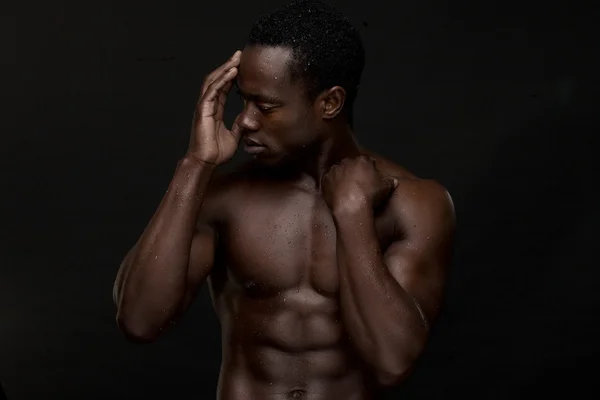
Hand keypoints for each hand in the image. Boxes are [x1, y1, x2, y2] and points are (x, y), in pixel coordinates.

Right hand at [188, 51, 241, 165]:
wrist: (206, 162)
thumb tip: (248, 117)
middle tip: (239, 54)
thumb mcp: (235, 135)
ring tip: (236, 59)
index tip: (241, 65)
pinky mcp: (202, 110)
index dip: (232, 75)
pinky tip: (232, 72)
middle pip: (217, 79)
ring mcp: (204, 106)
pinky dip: (222, 80)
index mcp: (215, 109)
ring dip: (225, 69)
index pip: (224, 87)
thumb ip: (240, 124)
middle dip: (228, 66)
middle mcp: (208, 105)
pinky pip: (213, 91)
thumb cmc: (217, 151)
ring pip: (213, 81)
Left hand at [322, 155, 397, 211]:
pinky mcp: (324, 180)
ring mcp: (334, 170)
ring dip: (341, 176)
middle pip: (351, 164)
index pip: (367, 160)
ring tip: (345, 188)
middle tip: (357, 182)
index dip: (369, 168)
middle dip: (353, 171)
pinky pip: (328, 180)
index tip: (369, 175)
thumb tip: (395, 181)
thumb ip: (389, 182)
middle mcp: (347, 161)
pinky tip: (336, 192)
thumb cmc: (370, 195)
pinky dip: (332, 184)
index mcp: (362, 160)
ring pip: (338, 171)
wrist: (351, 206)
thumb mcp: (384, 188)